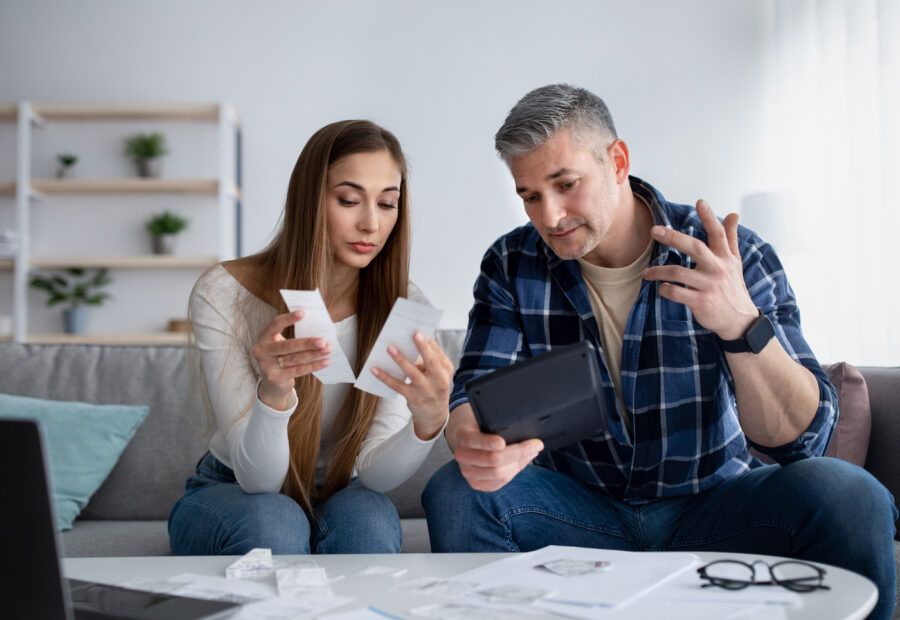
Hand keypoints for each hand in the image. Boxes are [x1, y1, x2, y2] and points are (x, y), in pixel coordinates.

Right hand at [251, 310, 330, 409]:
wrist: (272, 381)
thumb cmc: (280, 356)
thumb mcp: (280, 343)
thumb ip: (293, 335)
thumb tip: (317, 327)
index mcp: (263, 337)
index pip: (274, 325)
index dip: (288, 319)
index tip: (302, 313)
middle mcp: (262, 351)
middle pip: (287, 346)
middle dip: (307, 343)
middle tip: (322, 341)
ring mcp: (267, 366)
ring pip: (294, 359)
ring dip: (313, 354)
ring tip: (327, 350)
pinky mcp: (276, 378)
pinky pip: (298, 370)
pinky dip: (313, 366)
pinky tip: (325, 361)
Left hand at [371, 332, 453, 439]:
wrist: (435, 415)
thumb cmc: (435, 387)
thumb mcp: (439, 374)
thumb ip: (431, 358)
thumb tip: (417, 341)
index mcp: (446, 370)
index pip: (438, 354)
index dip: (429, 343)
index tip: (419, 331)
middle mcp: (439, 380)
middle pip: (431, 362)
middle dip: (422, 348)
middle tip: (414, 334)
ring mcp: (425, 390)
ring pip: (412, 373)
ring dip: (401, 360)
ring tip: (390, 348)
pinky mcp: (413, 398)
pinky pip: (397, 385)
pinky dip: (385, 377)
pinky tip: (375, 369)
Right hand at [450, 408, 543, 491]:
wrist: (467, 441)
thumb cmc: (481, 428)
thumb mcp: (484, 420)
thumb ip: (498, 425)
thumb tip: (524, 433)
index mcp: (463, 436)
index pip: (474, 440)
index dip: (488, 443)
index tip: (503, 442)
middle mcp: (462, 456)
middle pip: (493, 459)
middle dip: (518, 452)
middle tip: (535, 444)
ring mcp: (468, 472)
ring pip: (499, 473)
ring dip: (519, 463)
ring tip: (532, 452)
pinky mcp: (476, 484)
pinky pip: (500, 482)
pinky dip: (514, 471)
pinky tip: (522, 462)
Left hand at [642, 199, 758, 339]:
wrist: (739, 321)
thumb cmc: (733, 287)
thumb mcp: (734, 262)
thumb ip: (730, 238)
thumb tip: (733, 214)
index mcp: (725, 258)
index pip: (717, 233)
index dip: (709, 217)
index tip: (699, 202)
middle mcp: (718, 269)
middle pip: (695, 247)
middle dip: (673, 237)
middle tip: (654, 230)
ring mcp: (709, 286)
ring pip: (678, 272)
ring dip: (658, 271)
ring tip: (646, 273)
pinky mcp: (701, 302)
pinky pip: (677, 292)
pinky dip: (665, 289)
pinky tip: (661, 288)